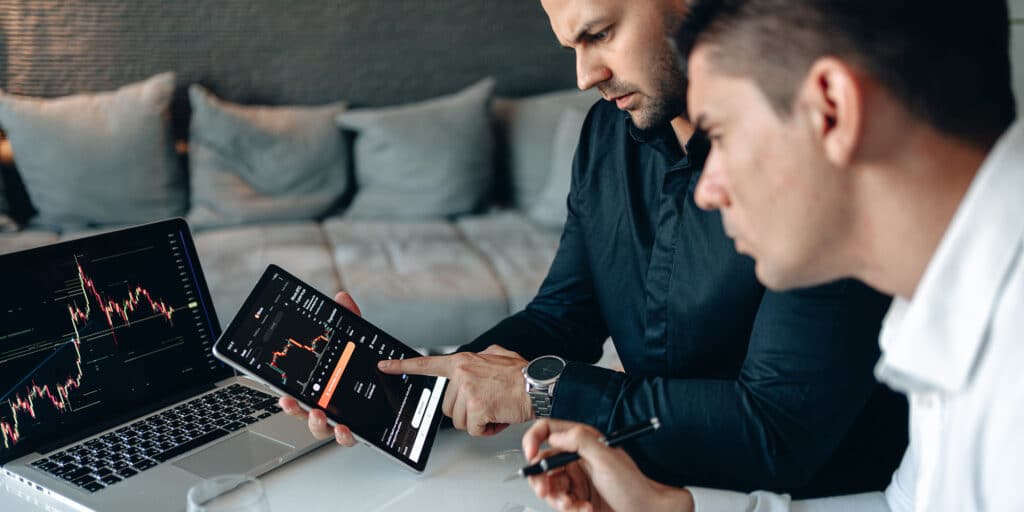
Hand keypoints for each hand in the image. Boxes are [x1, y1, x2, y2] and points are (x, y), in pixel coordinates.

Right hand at [278, 291, 359, 446]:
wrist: (394, 380)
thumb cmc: (365, 363)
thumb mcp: (358, 340)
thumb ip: (349, 319)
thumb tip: (342, 297)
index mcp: (321, 386)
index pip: (299, 394)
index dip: (288, 397)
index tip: (282, 394)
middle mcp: (328, 406)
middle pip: (304, 414)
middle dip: (297, 411)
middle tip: (294, 403)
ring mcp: (342, 419)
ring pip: (322, 430)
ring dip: (317, 425)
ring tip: (321, 416)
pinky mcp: (360, 428)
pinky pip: (349, 438)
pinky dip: (345, 436)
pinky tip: (345, 429)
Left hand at [377, 344, 531, 435]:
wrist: (540, 385)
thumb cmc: (523, 374)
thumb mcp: (498, 355)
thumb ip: (479, 359)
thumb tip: (474, 363)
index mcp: (462, 361)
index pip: (426, 364)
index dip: (402, 366)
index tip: (384, 366)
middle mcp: (461, 374)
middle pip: (447, 406)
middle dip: (466, 412)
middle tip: (487, 404)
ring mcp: (467, 391)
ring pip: (459, 421)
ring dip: (477, 421)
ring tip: (495, 409)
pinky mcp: (476, 407)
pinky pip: (473, 429)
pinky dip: (487, 429)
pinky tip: (498, 417)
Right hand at [522, 419, 693, 511]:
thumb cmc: (635, 487)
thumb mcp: (607, 458)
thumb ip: (580, 440)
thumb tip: (555, 435)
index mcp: (582, 442)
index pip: (548, 431)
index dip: (534, 440)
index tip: (530, 455)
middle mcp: (577, 459)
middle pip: (543, 464)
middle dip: (542, 479)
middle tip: (546, 490)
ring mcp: (576, 480)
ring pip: (549, 487)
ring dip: (557, 498)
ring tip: (572, 504)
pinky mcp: (577, 499)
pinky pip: (560, 503)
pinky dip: (569, 509)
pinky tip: (585, 509)